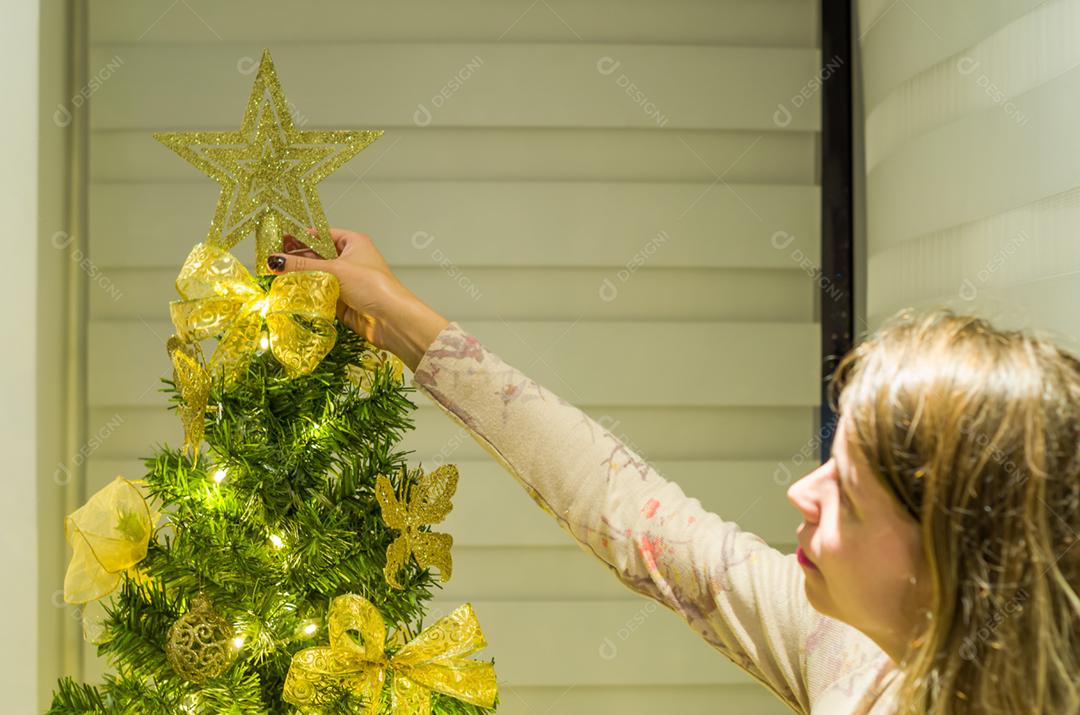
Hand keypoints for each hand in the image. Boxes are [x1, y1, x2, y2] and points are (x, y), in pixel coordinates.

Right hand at [267, 228, 448, 371]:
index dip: (300, 238)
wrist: (392, 320)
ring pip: (317, 277)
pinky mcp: (343, 302)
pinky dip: (307, 295)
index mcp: (354, 243)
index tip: (277, 242)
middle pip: (317, 257)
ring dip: (301, 279)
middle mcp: (350, 260)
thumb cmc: (372, 286)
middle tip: (272, 263)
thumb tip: (274, 261)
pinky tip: (289, 295)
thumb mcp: (335, 270)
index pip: (321, 235)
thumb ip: (303, 266)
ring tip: (275, 278)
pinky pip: (320, 295)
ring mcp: (346, 282)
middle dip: (297, 260)